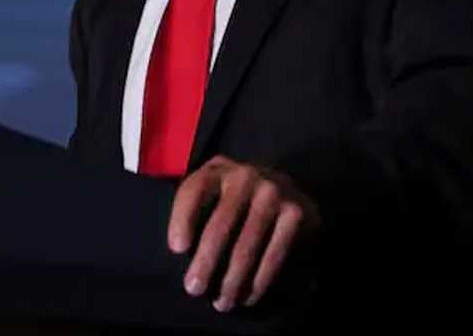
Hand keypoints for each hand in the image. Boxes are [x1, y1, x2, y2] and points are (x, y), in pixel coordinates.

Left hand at [168, 155, 319, 312]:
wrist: (285, 190)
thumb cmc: (233, 199)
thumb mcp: (211, 192)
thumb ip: (195, 210)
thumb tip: (181, 252)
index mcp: (217, 169)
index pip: (194, 191)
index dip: (183, 219)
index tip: (177, 250)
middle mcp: (245, 175)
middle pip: (221, 223)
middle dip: (205, 261)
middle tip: (194, 289)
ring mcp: (273, 192)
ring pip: (247, 244)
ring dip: (232, 279)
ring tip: (221, 303)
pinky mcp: (295, 212)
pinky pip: (274, 253)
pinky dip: (259, 280)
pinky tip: (248, 297)